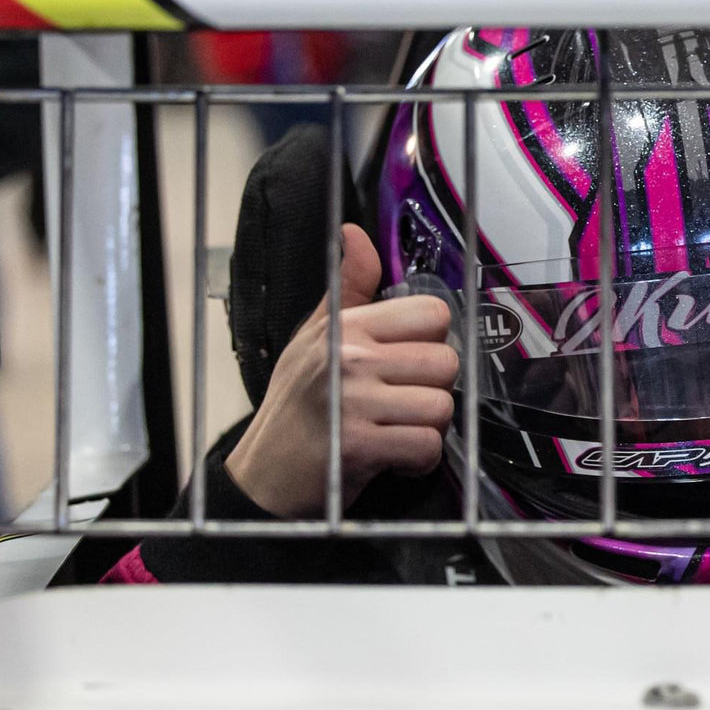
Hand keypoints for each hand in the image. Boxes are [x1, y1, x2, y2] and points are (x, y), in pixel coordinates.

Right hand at [226, 223, 457, 517]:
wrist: (263, 474)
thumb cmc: (295, 406)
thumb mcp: (314, 336)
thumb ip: (349, 288)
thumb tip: (355, 234)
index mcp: (346, 328)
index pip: (432, 313)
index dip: (430, 341)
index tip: (407, 361)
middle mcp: (350, 359)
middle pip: (446, 362)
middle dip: (432, 388)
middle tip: (400, 402)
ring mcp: (355, 403)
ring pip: (442, 406)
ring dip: (427, 427)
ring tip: (395, 429)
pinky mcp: (361, 447)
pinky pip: (428, 446)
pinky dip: (418, 460)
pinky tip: (394, 456)